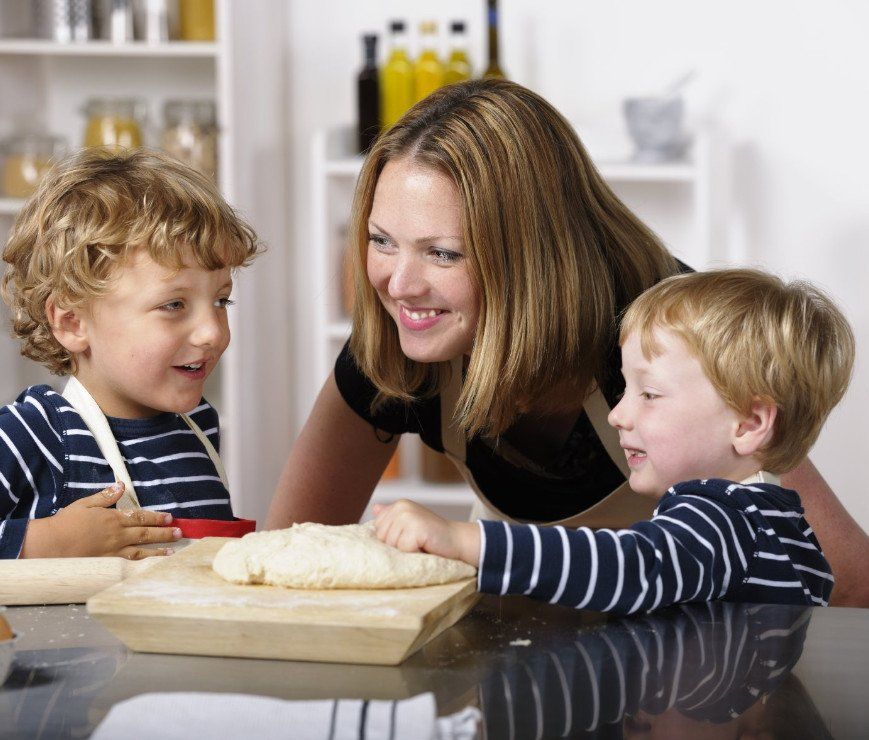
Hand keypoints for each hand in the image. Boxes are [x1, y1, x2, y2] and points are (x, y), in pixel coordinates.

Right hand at [20, 482, 181, 558]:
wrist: (50, 545)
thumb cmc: (66, 523)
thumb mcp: (85, 504)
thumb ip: (105, 496)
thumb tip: (121, 486)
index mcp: (113, 519)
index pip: (140, 516)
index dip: (156, 517)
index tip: (170, 517)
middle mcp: (117, 535)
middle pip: (145, 533)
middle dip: (164, 532)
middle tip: (180, 532)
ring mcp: (113, 550)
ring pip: (141, 549)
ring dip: (158, 549)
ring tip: (173, 549)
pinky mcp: (107, 562)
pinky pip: (129, 563)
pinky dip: (143, 562)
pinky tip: (152, 563)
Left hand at [373, 499, 480, 566]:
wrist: (457, 540)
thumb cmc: (433, 536)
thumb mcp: (410, 524)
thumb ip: (393, 517)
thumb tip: (374, 508)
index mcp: (398, 505)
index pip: (377, 530)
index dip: (393, 540)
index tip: (410, 538)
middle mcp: (401, 507)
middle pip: (383, 538)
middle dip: (398, 547)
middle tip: (416, 543)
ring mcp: (408, 516)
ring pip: (392, 545)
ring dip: (407, 551)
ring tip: (420, 545)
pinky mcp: (416, 527)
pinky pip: (404, 549)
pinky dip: (415, 553)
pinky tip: (425, 547)